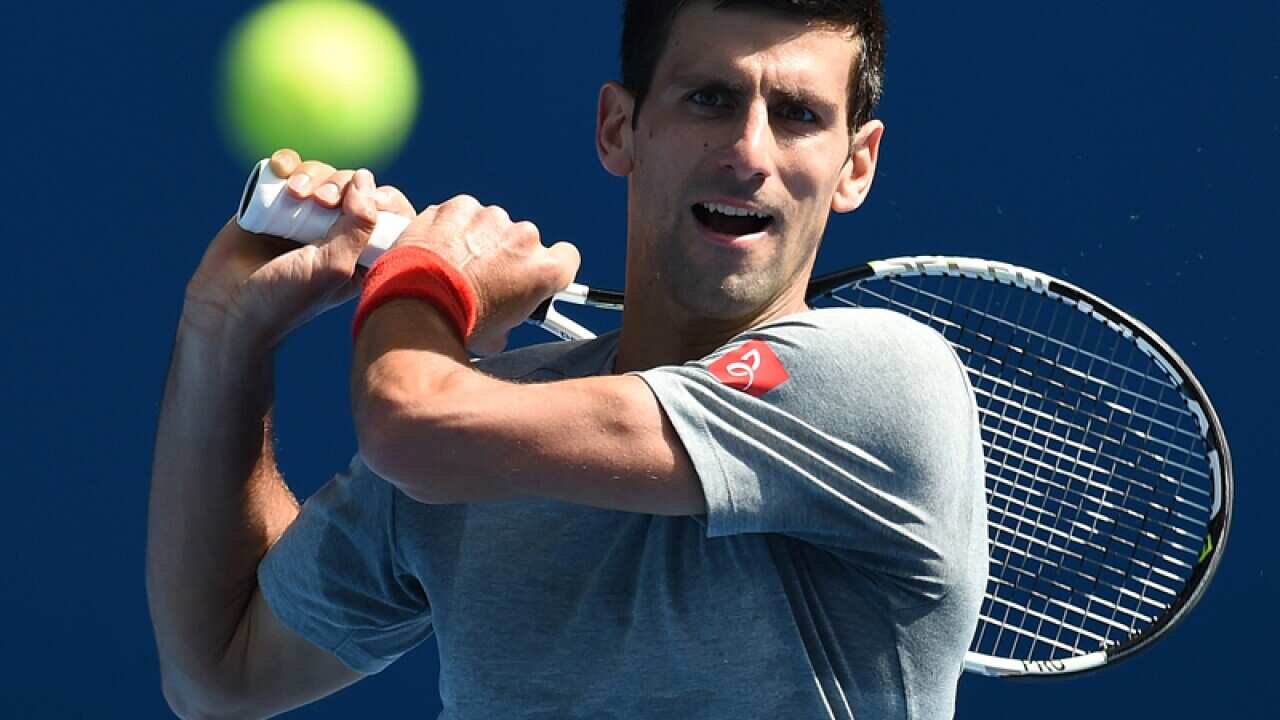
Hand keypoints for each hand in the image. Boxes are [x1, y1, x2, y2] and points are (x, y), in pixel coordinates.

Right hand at [183, 149, 415, 350]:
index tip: (374, 201)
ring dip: (312, 174)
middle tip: (321, 201)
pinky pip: (288, 168)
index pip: (388, 213)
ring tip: (295, 194)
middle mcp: (335, 231)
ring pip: (321, 173)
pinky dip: (287, 163)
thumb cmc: (284, 298)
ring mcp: (304, 215)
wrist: (227, 304)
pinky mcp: (273, 201)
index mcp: (361, 252)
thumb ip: (359, 225)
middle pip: (353, 186)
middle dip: (341, 184)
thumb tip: (366, 180)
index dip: (384, 198)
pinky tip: (281, 172)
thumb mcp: (334, 266)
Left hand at [391, 196, 579, 353]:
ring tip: (452, 264)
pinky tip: (436, 248)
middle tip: (481, 277)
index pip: (566, 257)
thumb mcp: (498, 335)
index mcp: (544, 269)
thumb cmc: (460, 323)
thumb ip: (512, 316)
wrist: (417, 305)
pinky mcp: (459, 206)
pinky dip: (450, 226)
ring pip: (490, 224)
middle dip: (505, 255)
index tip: (532, 274)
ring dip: (477, 238)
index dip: (549, 266)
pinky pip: (460, 213)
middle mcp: (524, 238)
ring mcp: (491, 218)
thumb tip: (501, 323)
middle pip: (523, 241)